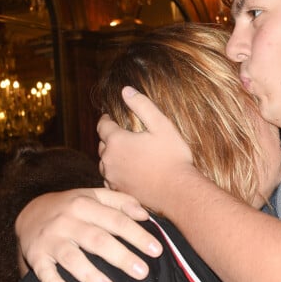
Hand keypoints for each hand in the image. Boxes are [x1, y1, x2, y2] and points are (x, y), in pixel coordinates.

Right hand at [16, 188, 162, 281]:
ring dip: (89, 274)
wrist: (30, 213)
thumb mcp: (93, 196)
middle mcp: (68, 221)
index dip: (137, 235)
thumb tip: (144, 215)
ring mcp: (51, 239)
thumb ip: (121, 202)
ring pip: (72, 257)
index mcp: (86, 205)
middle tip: (142, 272)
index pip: (116, 220)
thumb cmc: (72, 207)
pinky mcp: (36, 255)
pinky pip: (44, 270)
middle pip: (97, 240)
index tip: (156, 250)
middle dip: (121, 256)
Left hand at [98, 87, 193, 213]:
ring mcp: (112, 177)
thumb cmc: (173, 158)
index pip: (102, 125)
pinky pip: (110, 179)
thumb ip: (142, 105)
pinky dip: (116, 173)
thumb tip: (125, 90)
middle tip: (122, 136)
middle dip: (110, 138)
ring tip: (125, 155)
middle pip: (102, 144)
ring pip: (105, 163)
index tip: (110, 117)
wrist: (178, 192)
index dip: (106, 119)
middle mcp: (109, 159)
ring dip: (112, 157)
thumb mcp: (162, 125)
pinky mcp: (118, 190)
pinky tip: (128, 172)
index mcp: (117, 140)